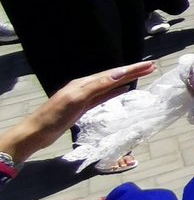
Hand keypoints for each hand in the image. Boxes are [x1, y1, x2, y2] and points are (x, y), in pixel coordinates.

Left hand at [1, 62, 156, 162]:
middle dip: (132, 72)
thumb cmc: (55, 117)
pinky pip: (104, 96)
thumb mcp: (77, 99)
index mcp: (84, 83)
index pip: (112, 74)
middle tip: (151, 67)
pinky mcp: (83, 107)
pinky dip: (115, 91)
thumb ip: (98, 86)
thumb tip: (118, 74)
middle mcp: (85, 87)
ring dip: (126, 80)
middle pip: (112, 77)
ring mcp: (84, 97)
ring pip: (110, 85)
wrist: (36, 133)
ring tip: (142, 75)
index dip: (131, 69)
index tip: (149, 65)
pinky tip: (123, 90)